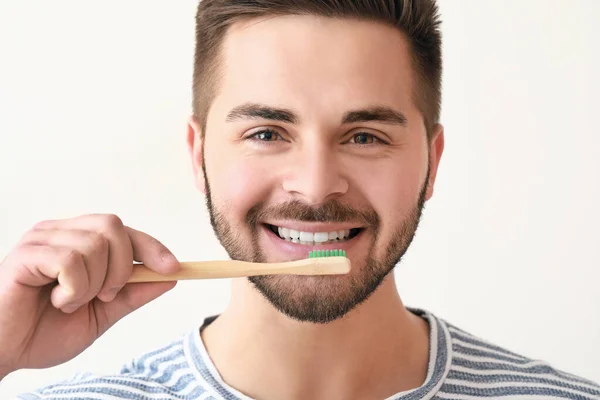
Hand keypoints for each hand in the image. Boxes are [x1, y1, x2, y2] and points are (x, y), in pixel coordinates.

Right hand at [0, 214, 179, 377]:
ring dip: (93, 285)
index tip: (174, 268)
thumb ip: (132, 293)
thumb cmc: (45, 332)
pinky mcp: (26, 254)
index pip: (124, 231)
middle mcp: (61, 233)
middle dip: (120, 268)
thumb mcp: (102, 314)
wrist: (5, 353)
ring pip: (94, 245)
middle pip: (114, 226)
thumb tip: (170, 277)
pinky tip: (57, 300)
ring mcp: (42, 239)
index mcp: (79, 242)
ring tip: (70, 302)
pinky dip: (74, 289)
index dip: (151, 247)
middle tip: (104, 297)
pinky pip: (70, 260)